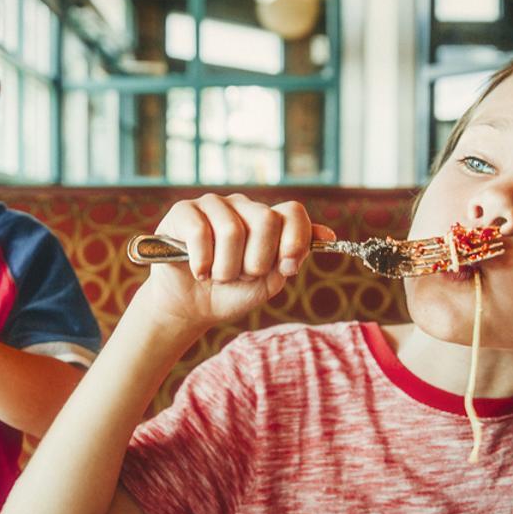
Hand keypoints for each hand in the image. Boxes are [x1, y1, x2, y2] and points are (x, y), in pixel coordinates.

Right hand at [138, 193, 333, 327]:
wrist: (191, 308)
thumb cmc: (231, 292)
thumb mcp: (269, 280)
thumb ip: (293, 256)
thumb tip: (328, 235)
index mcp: (267, 220)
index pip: (293, 213)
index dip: (295, 240)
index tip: (286, 268)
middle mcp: (242, 206)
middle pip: (265, 220)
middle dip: (255, 262)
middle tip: (242, 276)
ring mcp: (212, 205)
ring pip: (232, 230)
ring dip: (226, 268)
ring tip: (217, 276)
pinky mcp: (184, 211)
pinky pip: (200, 232)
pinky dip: (202, 262)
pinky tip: (199, 271)